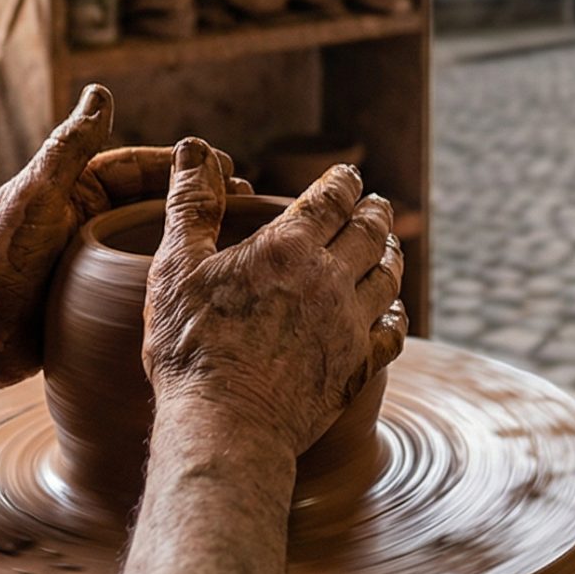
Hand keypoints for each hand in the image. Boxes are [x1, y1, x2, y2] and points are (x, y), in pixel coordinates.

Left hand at [0, 85, 240, 386]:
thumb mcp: (35, 197)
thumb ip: (69, 148)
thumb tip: (100, 91)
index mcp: (70, 192)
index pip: (138, 169)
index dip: (182, 166)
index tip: (228, 166)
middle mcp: (82, 224)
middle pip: (151, 206)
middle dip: (197, 201)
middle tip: (249, 206)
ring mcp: (87, 265)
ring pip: (149, 247)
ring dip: (190, 242)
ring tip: (237, 246)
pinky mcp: (88, 304)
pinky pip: (138, 288)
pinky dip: (170, 283)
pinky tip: (202, 291)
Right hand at [144, 142, 406, 455]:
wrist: (226, 426)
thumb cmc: (191, 347)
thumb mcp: (176, 266)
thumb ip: (191, 203)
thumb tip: (194, 148)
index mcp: (288, 247)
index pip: (330, 199)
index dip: (343, 182)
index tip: (349, 175)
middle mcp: (330, 280)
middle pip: (368, 233)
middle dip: (374, 213)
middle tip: (377, 205)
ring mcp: (349, 325)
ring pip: (387, 278)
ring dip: (391, 256)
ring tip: (389, 247)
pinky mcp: (358, 368)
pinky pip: (393, 333)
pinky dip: (398, 315)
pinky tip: (394, 312)